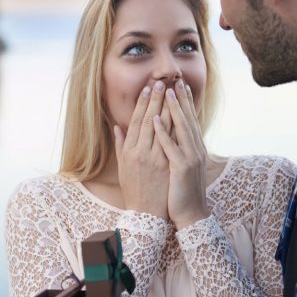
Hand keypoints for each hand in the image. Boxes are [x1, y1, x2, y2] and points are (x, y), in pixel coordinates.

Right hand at [114, 80, 171, 218]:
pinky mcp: (166, 165)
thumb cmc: (134, 191)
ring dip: (168, 108)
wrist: (146, 214)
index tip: (148, 89)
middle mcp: (140, 152)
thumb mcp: (123, 167)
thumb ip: (121, 146)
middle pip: (148, 120)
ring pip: (161, 128)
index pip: (136, 121)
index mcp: (129, 151)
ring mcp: (154, 158)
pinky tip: (179, 113)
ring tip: (173, 92)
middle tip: (162, 82)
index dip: (142, 104)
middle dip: (156, 100)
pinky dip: (174, 126)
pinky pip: (171, 141)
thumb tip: (118, 127)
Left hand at [152, 79, 209, 228]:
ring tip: (165, 92)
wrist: (191, 214)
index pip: (189, 121)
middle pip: (187, 119)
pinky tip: (156, 118)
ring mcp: (190, 157)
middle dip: (180, 99)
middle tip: (175, 80)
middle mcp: (195, 150)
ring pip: (180, 128)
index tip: (178, 86)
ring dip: (172, 108)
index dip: (184, 103)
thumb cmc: (181, 191)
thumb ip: (175, 149)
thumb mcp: (180, 167)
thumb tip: (171, 138)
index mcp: (194, 149)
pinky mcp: (181, 167)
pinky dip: (163, 131)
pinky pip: (170, 146)